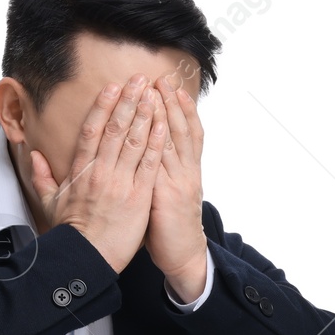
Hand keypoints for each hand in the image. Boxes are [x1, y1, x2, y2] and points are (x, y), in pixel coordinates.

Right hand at [28, 74, 166, 275]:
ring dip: (145, 114)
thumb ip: (42, 176)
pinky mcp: (139, 196)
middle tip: (140, 79)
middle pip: (115, 128)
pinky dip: (157, 142)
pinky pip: (150, 164)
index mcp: (81, 171)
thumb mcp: (50, 203)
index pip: (92, 130)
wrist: (86, 258)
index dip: (103, 105)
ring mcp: (121, 182)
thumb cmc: (70, 233)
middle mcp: (101, 171)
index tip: (113, 86)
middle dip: (129, 101)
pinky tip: (163, 124)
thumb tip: (33, 155)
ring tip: (154, 93)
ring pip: (134, 141)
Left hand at [146, 69, 206, 300]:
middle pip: (180, 130)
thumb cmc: (169, 228)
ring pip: (173, 141)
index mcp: (186, 171)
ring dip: (165, 114)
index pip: (186, 132)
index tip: (171, 87)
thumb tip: (148, 157)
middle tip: (164, 78)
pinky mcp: (168, 195)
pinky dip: (159, 142)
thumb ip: (159, 174)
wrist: (183, 256)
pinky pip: (162, 163)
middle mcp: (186, 171)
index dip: (180, 109)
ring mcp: (179, 182)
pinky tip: (153, 126)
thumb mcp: (167, 195)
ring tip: (159, 91)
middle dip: (172, 103)